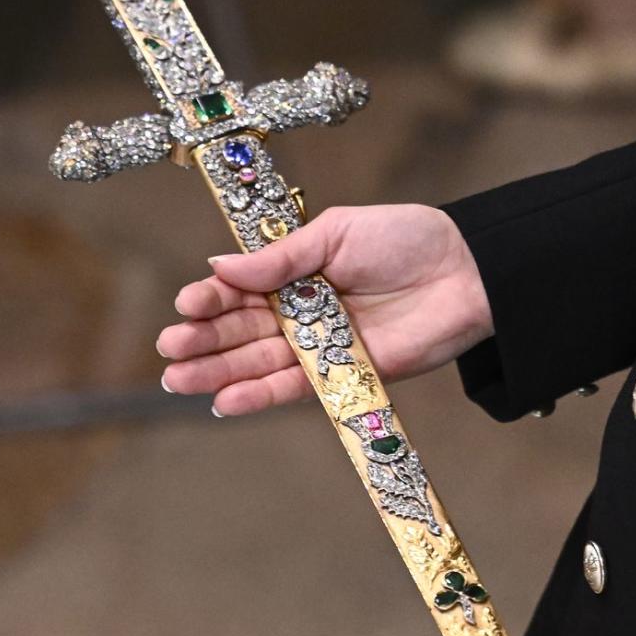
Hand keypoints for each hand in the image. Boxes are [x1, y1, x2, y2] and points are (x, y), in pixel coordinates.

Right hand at [157, 204, 492, 413]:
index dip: (211, 298)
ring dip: (219, 373)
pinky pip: (294, 389)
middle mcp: (302, 311)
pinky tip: (225, 400)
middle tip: (169, 351)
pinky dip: (259, 396)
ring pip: (259, 363)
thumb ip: (280, 258)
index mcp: (295, 272)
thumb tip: (218, 266)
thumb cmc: (406, 240)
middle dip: (203, 341)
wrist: (466, 274)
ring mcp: (320, 345)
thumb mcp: (335, 234)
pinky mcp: (343, 374)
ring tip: (178, 382)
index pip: (240, 289)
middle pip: (242, 330)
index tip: (185, 304)